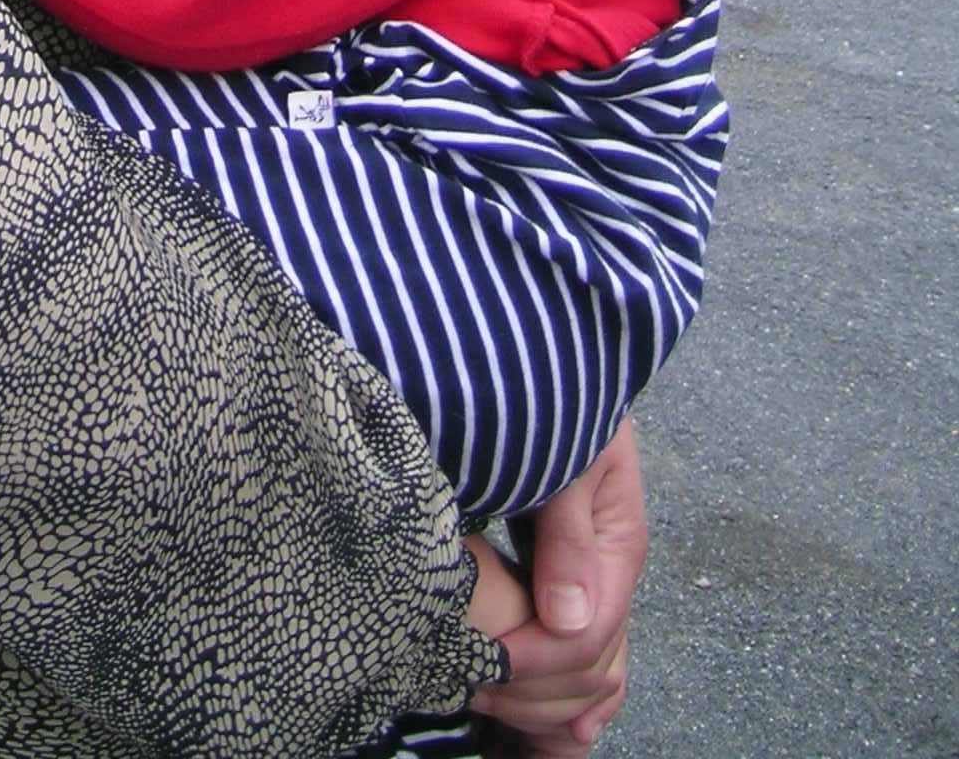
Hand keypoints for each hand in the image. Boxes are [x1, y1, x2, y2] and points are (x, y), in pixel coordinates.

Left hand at [470, 419, 646, 750]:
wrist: (538, 364)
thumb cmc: (547, 394)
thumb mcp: (565, 451)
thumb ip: (566, 532)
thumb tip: (569, 623)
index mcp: (618, 542)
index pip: (589, 631)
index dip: (534, 657)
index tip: (478, 663)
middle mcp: (611, 570)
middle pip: (590, 663)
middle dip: (535, 688)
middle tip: (467, 686)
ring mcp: (593, 579)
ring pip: (590, 671)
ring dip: (544, 702)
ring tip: (482, 703)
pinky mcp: (568, 581)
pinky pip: (582, 657)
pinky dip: (564, 698)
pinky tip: (557, 736)